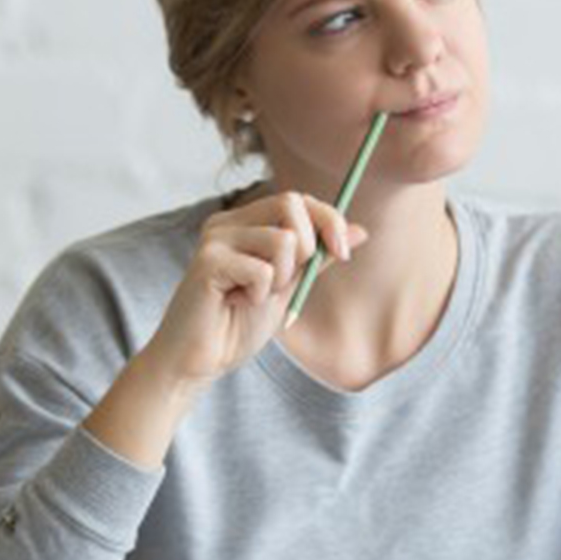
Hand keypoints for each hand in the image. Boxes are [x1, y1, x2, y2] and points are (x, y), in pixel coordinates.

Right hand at [143, 190, 366, 385]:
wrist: (199, 360)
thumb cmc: (238, 324)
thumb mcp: (290, 287)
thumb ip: (318, 258)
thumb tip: (361, 230)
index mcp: (246, 223)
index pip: (298, 199)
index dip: (329, 220)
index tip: (343, 253)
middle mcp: (228, 222)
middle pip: (291, 203)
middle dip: (309, 247)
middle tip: (287, 282)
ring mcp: (215, 238)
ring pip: (282, 241)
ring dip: (281, 280)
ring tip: (254, 297)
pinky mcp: (207, 261)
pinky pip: (263, 270)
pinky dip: (260, 295)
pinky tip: (236, 303)